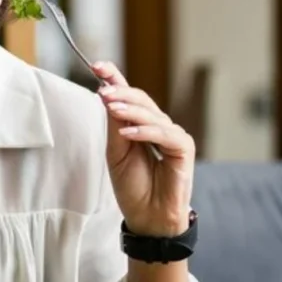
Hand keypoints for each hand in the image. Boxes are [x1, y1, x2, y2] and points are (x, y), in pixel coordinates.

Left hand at [93, 62, 194, 237]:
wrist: (147, 216)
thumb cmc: (132, 186)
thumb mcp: (116, 151)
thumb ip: (115, 124)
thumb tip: (107, 94)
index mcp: (141, 125)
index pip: (129, 95)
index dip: (114, 77)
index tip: (97, 65)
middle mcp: (159, 126)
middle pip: (141, 100)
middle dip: (120, 91)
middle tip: (102, 90)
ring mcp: (173, 136)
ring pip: (152, 113)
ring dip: (129, 109)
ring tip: (110, 106)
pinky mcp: (184, 149)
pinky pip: (164, 134)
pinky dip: (145, 131)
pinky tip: (127, 133)